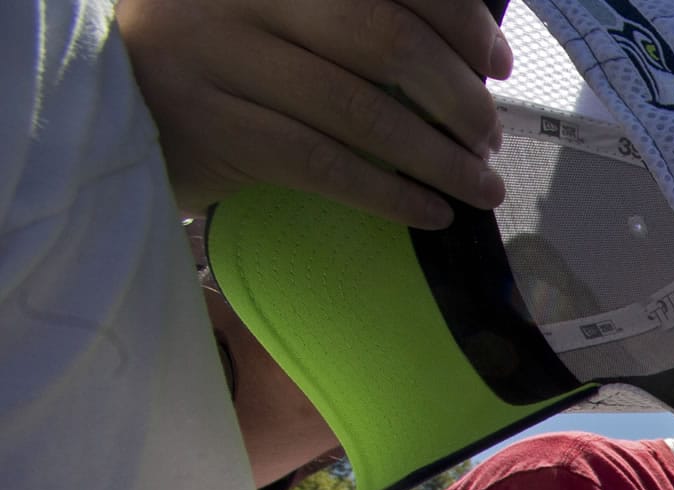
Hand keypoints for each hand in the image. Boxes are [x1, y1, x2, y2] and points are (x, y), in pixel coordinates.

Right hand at [118, 0, 511, 226]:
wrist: (105, 95)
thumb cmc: (220, 53)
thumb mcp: (278, 11)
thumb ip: (352, 15)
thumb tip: (465, 51)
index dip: (458, 18)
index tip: (495, 61)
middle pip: (385, 38)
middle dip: (457, 95)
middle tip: (488, 135)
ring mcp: (222, 57)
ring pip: (361, 110)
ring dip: (438, 158)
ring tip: (479, 185)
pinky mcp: (215, 128)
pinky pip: (326, 165)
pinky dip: (391, 194)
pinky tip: (431, 212)